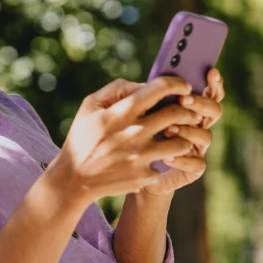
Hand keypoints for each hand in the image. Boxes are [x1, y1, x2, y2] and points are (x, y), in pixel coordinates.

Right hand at [41, 75, 207, 211]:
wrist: (73, 179)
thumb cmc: (82, 137)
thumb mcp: (90, 106)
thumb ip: (117, 89)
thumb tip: (145, 85)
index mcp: (122, 112)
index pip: (160, 89)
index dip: (177, 83)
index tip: (184, 87)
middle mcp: (135, 132)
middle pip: (178, 114)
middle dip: (188, 111)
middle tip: (187, 113)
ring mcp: (141, 156)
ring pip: (181, 143)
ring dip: (182, 139)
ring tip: (175, 138)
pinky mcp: (144, 176)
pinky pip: (166, 165)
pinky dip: (162, 162)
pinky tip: (154, 161)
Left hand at [140, 68, 225, 195]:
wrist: (127, 170)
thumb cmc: (129, 135)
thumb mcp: (130, 112)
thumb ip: (139, 95)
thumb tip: (146, 84)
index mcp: (187, 108)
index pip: (209, 93)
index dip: (213, 82)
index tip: (210, 72)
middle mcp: (196, 126)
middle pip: (213, 111)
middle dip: (201, 103)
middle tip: (183, 99)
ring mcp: (196, 148)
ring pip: (206, 136)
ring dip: (189, 130)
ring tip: (168, 129)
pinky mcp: (191, 170)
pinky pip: (197, 164)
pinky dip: (182, 159)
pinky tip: (165, 157)